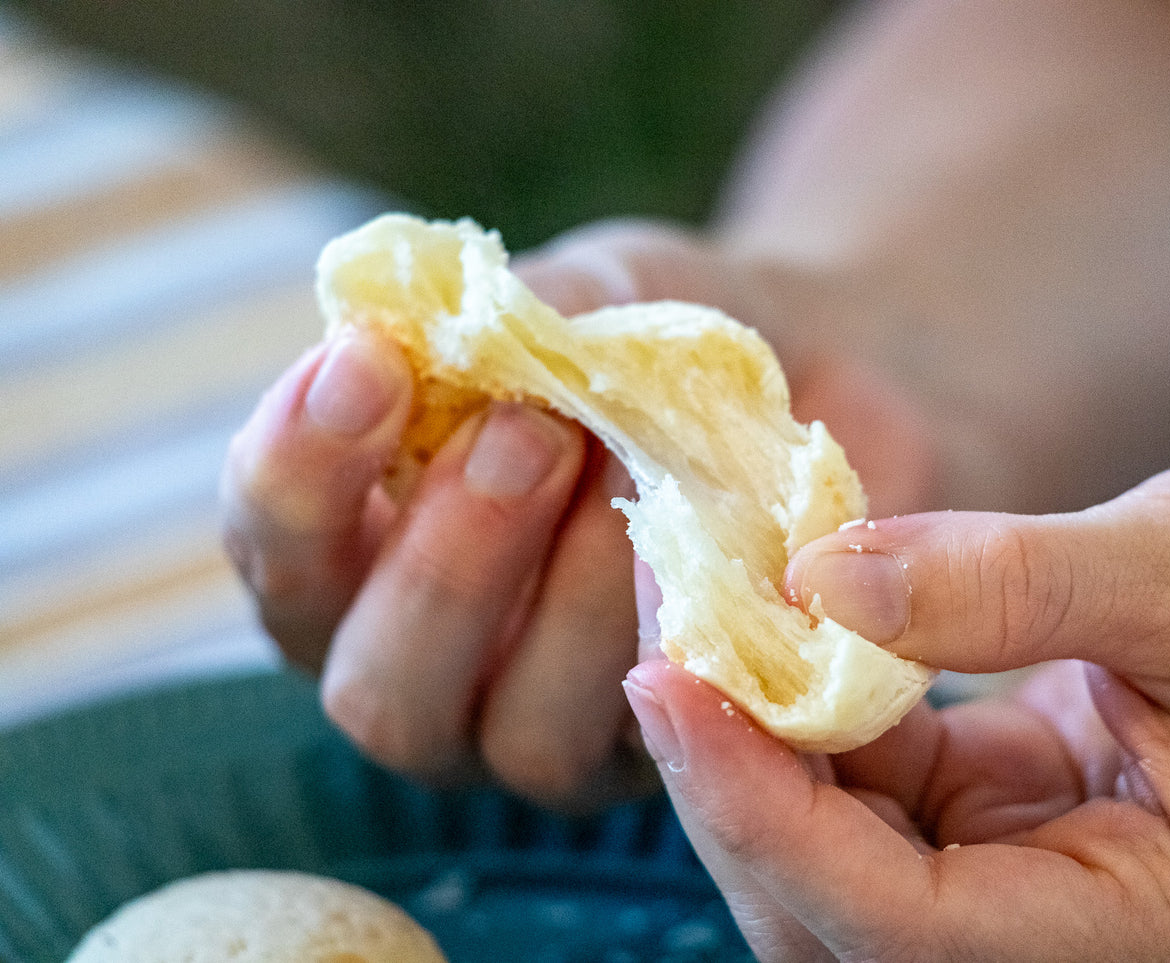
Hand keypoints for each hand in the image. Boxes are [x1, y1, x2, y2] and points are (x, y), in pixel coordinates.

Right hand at [221, 219, 936, 803]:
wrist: (811, 366)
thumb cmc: (654, 334)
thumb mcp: (575, 295)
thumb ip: (490, 319)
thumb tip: (397, 322)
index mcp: (366, 558)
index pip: (280, 552)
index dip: (300, 473)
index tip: (366, 362)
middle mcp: (436, 669)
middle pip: (377, 691)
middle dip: (448, 564)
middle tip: (532, 431)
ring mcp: (546, 731)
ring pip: (518, 730)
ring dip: (580, 594)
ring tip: (646, 472)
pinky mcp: (661, 758)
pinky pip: (656, 736)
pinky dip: (678, 637)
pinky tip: (717, 545)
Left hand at [624, 444, 1169, 959]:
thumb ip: (1004, 583)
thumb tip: (819, 579)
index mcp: (1151, 929)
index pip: (906, 927)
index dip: (767, 814)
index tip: (678, 689)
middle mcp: (1076, 933)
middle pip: (840, 912)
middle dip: (734, 781)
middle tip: (667, 637)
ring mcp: (1034, 880)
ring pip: (838, 857)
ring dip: (757, 742)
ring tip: (703, 611)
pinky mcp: (1008, 816)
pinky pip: (875, 791)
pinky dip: (813, 711)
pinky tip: (784, 619)